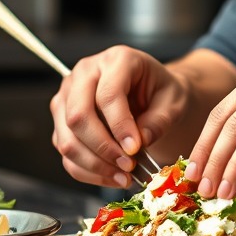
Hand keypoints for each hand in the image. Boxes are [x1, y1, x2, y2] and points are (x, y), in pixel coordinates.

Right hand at [49, 45, 185, 187]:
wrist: (152, 93)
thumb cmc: (162, 93)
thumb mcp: (173, 101)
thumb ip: (160, 120)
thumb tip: (139, 142)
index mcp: (117, 59)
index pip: (108, 94)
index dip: (120, 126)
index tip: (135, 149)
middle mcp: (85, 72)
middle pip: (78, 115)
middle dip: (103, 148)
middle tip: (128, 166)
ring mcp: (68, 96)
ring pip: (67, 138)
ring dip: (94, 164)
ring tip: (124, 176)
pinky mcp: (61, 120)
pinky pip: (66, 152)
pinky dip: (87, 170)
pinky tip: (112, 176)